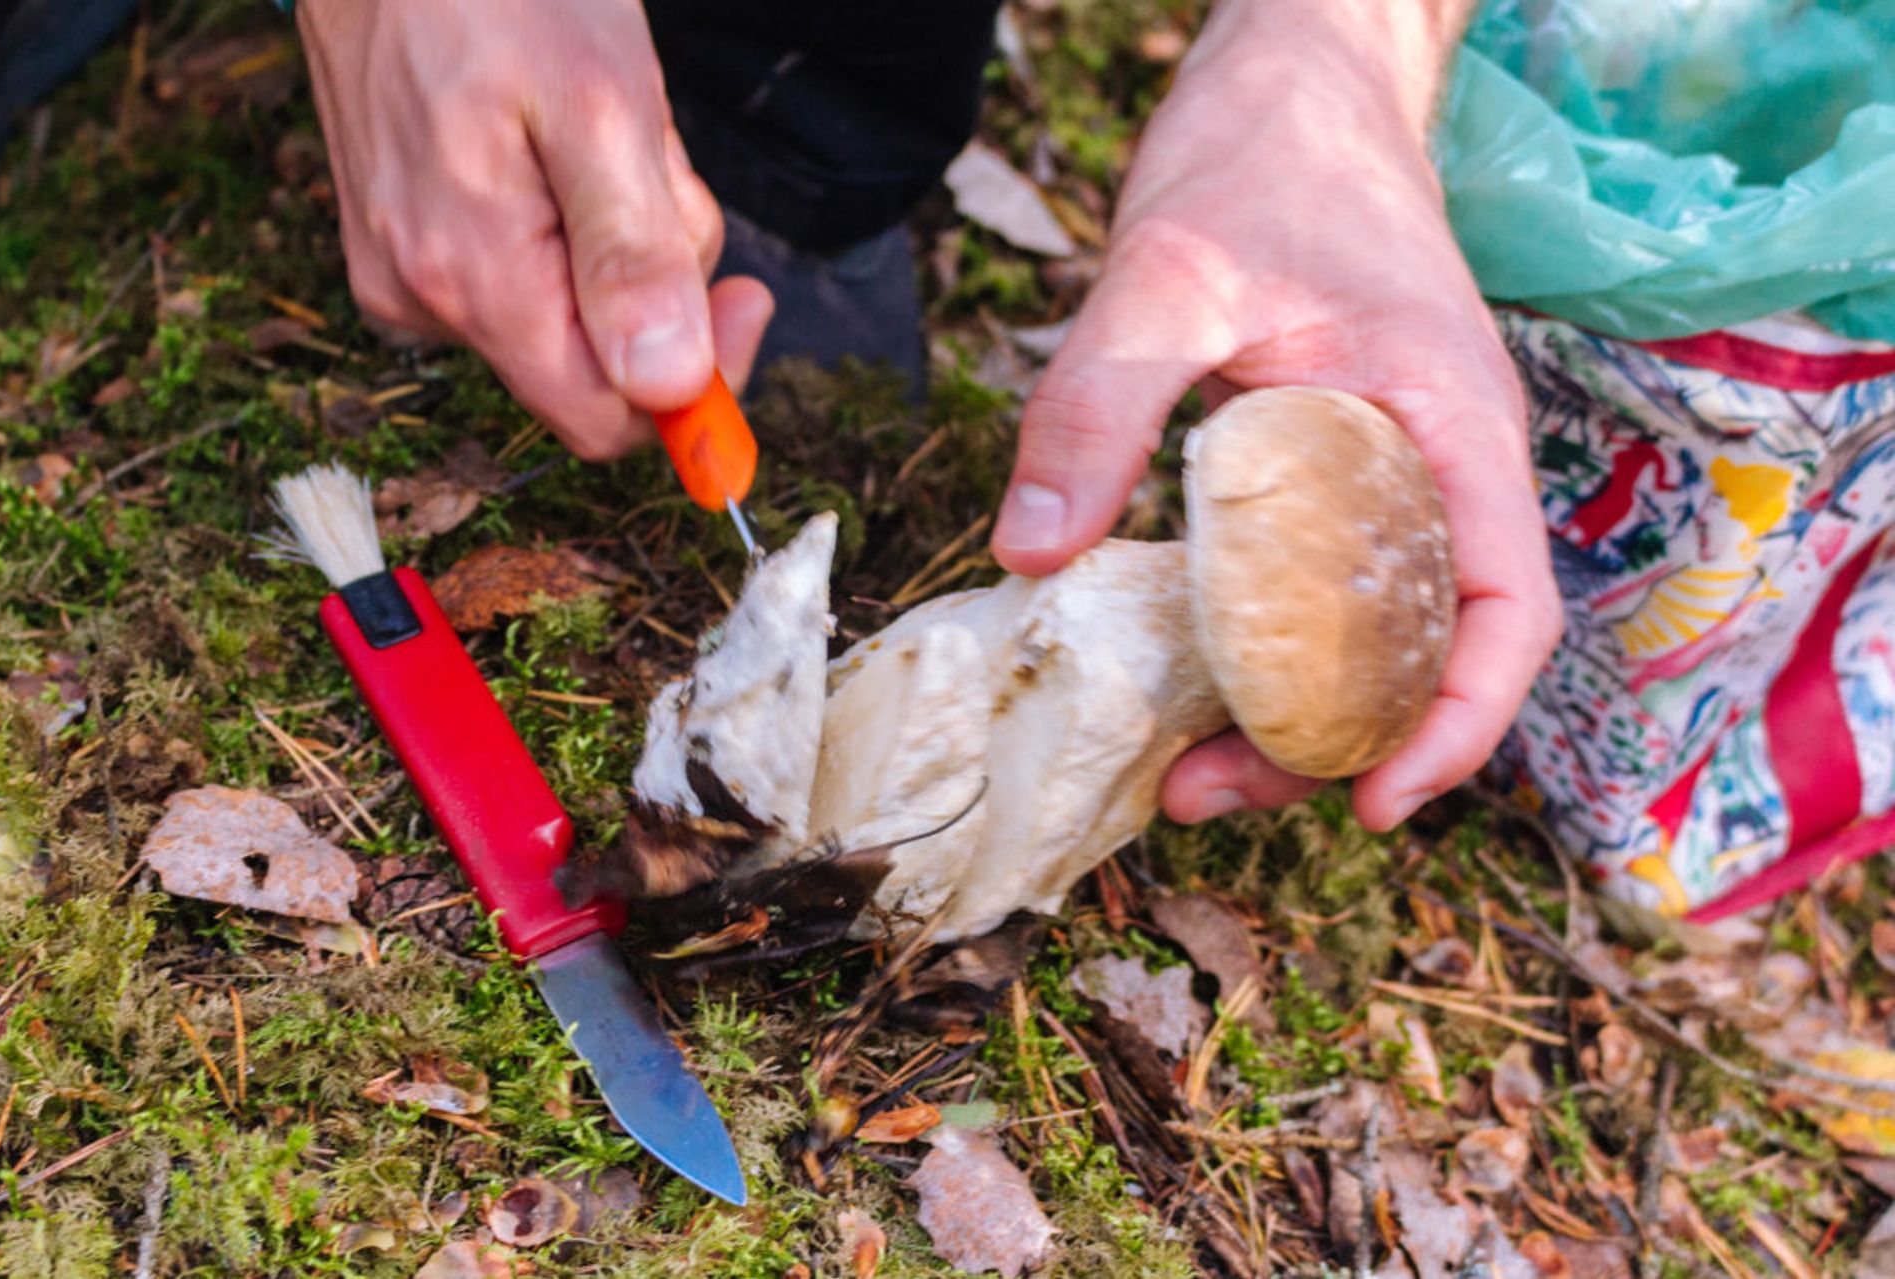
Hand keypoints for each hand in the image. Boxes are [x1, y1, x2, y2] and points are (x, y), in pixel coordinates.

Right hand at [296, 0, 772, 456]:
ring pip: (568, 310)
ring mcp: (406, 273)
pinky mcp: (403, 242)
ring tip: (591, 125)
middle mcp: (426, 298)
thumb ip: (634, 255)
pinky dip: (566, 214)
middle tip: (649, 156)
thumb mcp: (601, 106)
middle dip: (657, 273)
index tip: (748, 294)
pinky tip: (550, 137)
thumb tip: (669, 385)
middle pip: (598, 361)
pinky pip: (524, 269)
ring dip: (617, 234)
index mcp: (475, 280)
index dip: (698, 381)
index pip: (609, 419)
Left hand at [991, 1, 1560, 830]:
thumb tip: (1031, 553)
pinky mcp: (1343, 462)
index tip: (1369, 802)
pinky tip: (1183, 669)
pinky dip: (1270, 644)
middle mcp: (1444, 462)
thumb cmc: (1258, 159)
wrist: (1294, 84)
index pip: (1505, 609)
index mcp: (1450, 422)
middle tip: (1200, 791)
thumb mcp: (1163, 275)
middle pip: (1428, 649)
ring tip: (1178, 762)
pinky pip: (1330, 580)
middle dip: (1333, 745)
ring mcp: (1399, 465)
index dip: (1455, 725)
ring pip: (1374, 628)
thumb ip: (1098, 404)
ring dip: (1292, 710)